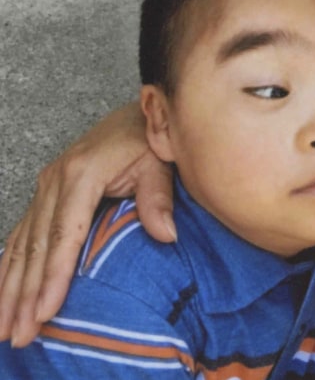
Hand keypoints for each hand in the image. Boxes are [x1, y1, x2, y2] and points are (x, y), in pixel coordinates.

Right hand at [0, 101, 173, 346]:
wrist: (141, 112)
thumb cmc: (151, 138)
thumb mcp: (159, 162)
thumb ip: (158, 197)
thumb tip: (166, 235)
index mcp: (82, 173)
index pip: (64, 235)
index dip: (54, 276)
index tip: (46, 312)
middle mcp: (56, 179)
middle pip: (36, 245)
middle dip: (24, 294)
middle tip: (18, 334)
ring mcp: (47, 184)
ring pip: (22, 243)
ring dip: (9, 286)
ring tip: (2, 326)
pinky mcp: (46, 189)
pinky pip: (22, 232)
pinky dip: (9, 264)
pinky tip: (3, 290)